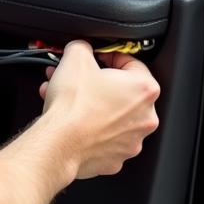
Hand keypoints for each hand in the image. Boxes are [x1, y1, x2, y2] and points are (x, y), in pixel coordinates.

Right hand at [39, 41, 159, 178]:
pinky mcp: (116, 158)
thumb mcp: (75, 57)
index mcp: (144, 90)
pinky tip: (70, 118)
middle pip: (121, 91)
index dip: (109, 56)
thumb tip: (82, 49)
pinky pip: (103, 136)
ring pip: (111, 114)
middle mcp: (144, 117)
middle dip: (96, 82)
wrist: (59, 144)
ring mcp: (131, 140)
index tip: (96, 58)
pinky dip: (89, 126)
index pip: (132, 63)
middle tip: (78, 78)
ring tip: (66, 97)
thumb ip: (84, 46)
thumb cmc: (73, 107)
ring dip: (91, 104)